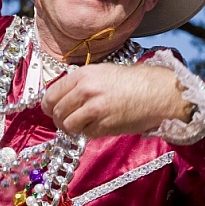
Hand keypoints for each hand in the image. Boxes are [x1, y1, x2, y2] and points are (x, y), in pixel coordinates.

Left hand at [41, 63, 190, 137]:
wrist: (156, 92)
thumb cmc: (132, 81)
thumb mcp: (102, 72)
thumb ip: (80, 82)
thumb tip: (61, 97)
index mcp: (83, 75)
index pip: (51, 93)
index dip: (48, 104)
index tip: (51, 108)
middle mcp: (85, 91)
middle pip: (56, 111)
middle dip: (58, 118)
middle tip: (66, 119)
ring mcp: (94, 110)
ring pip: (67, 125)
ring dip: (71, 127)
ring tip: (80, 124)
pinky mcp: (104, 126)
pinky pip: (84, 134)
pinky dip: (86, 132)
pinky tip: (96, 125)